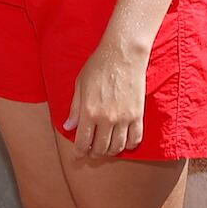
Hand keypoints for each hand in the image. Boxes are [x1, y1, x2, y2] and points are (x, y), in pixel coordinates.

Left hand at [63, 35, 149, 157]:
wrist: (123, 53)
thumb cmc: (98, 65)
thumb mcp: (80, 85)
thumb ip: (75, 109)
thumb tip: (68, 127)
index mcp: (89, 111)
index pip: (83, 142)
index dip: (80, 152)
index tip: (79, 153)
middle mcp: (106, 118)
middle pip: (100, 148)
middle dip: (94, 153)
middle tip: (92, 151)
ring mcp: (124, 118)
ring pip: (117, 147)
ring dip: (110, 152)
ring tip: (106, 148)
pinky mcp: (138, 115)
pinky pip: (135, 139)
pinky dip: (128, 145)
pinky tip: (123, 143)